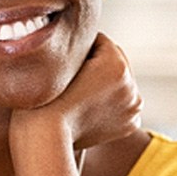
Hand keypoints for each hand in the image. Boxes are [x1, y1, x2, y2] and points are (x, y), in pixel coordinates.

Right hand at [11, 33, 142, 149]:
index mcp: (116, 64)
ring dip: (105, 83)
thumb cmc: (44, 98)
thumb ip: (77, 46)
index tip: (67, 58)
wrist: (45, 137)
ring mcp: (132, 106)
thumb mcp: (59, 60)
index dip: (81, 47)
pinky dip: (109, 103)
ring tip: (81, 92)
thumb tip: (82, 38)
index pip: (101, 41)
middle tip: (74, 75)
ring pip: (119, 82)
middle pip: (115, 61)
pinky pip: (121, 102)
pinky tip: (90, 106)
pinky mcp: (130, 124)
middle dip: (98, 64)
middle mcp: (131, 85)